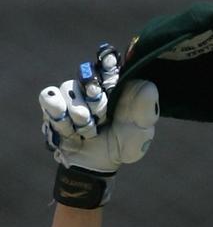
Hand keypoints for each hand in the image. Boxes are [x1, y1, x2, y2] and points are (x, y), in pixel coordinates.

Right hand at [39, 44, 158, 206]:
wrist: (100, 165)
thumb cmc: (124, 143)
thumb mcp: (141, 132)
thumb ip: (146, 112)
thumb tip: (149, 87)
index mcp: (115, 84)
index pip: (108, 61)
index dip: (107, 64)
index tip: (109, 63)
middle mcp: (91, 83)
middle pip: (86, 74)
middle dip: (95, 99)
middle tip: (102, 117)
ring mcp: (71, 93)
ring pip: (68, 89)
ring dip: (80, 116)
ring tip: (90, 132)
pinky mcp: (53, 104)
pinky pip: (49, 98)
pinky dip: (60, 116)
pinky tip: (70, 131)